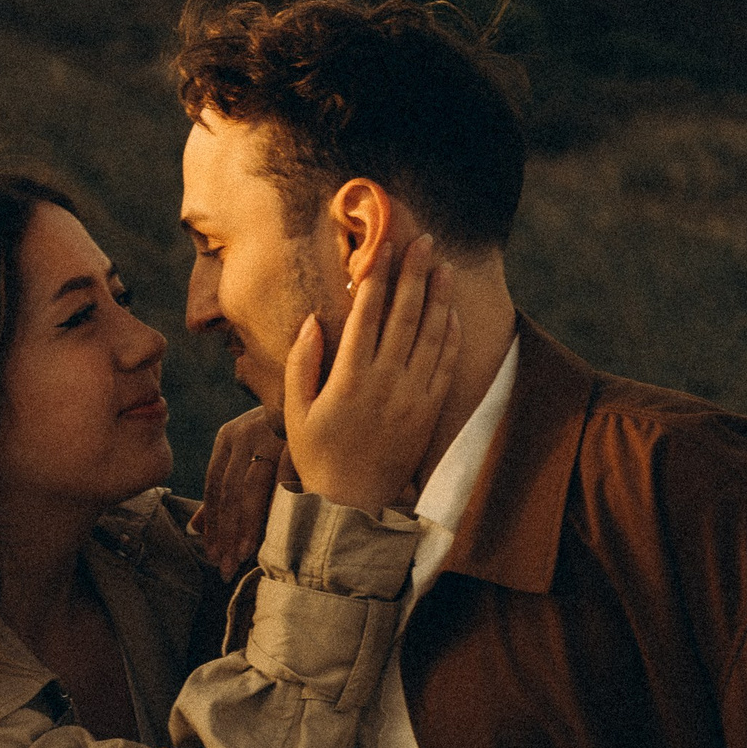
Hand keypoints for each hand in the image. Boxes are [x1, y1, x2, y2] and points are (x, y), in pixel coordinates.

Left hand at [195, 407, 286, 582]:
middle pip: (227, 492)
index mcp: (228, 438)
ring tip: (242, 556)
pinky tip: (275, 531)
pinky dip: (276, 507)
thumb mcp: (250, 455)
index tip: (212, 555)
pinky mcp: (295, 439)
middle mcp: (243, 433)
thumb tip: (196, 528)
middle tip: (225, 567)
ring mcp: (269, 434)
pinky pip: (282, 480)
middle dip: (225, 533)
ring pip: (249, 489)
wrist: (322, 393)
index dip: (212, 524)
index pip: (213, 488)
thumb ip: (224, 490)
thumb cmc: (285, 435)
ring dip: (245, 526)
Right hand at [283, 233, 458, 513]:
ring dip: (439, 297)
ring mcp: (413, 396)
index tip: (383, 246)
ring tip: (443, 266)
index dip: (377, 276)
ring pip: (431, 335)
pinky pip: (445, 365)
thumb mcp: (295, 411)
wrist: (353, 505)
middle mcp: (386, 382)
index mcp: (350, 378)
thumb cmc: (317, 455)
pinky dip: (451, 335)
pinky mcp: (430, 411)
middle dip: (415, 274)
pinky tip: (451, 311)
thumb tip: (313, 319)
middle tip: (423, 241)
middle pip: (405, 315)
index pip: (367, 314)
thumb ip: (302, 363)